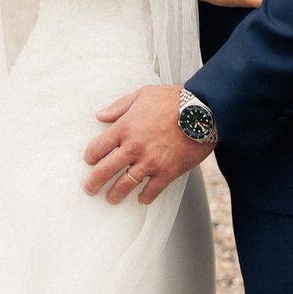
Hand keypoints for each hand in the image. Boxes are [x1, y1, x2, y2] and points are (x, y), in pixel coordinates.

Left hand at [82, 84, 210, 204]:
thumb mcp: (142, 95)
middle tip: (89, 189)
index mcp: (125, 127)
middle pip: (105, 170)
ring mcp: (150, 162)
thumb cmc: (173, 99)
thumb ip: (119, 106)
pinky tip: (141, 198)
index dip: (90, 156)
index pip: (97, 148)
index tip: (90, 161)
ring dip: (115, 194)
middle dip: (93, 182)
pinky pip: (151, 191)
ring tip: (111, 198)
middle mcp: (134, 147)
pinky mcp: (167, 172)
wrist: (203, 110)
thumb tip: (100, 115)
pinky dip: (144, 197)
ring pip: (125, 185)